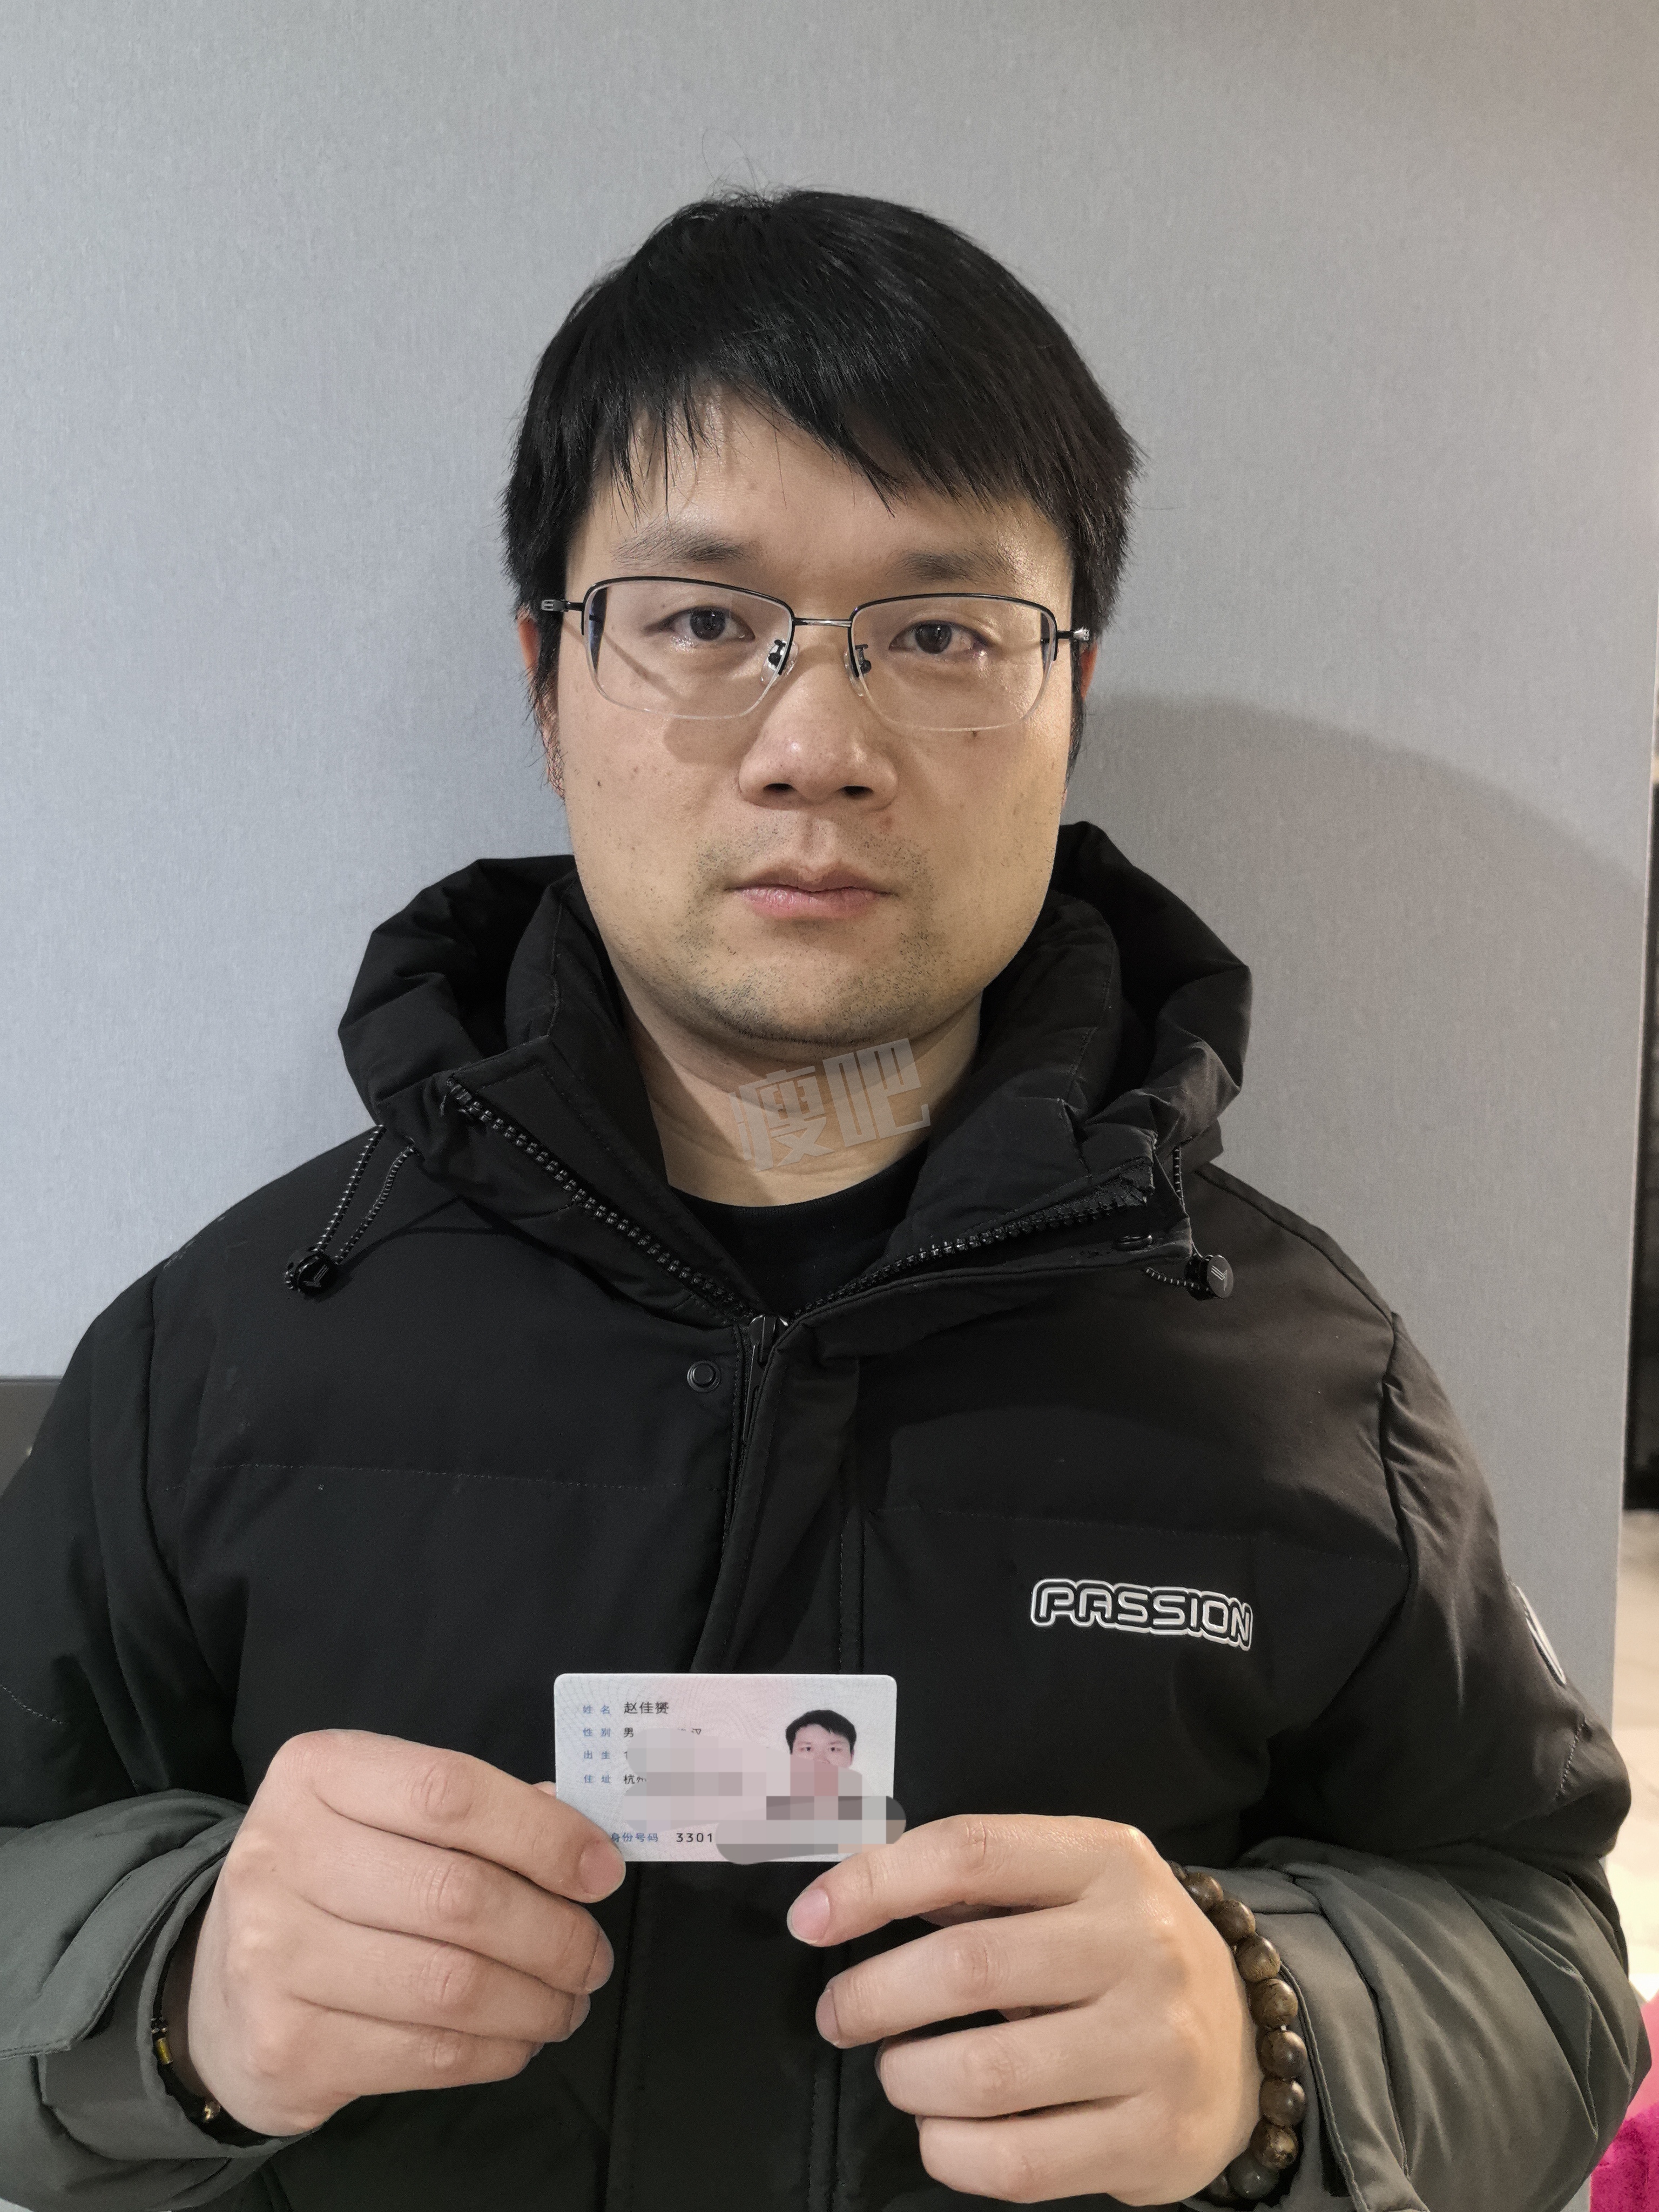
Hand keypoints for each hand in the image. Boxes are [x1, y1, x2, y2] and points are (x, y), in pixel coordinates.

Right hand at [164, 1729, 623, 2135]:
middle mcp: (283, 1856)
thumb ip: (475, 1814)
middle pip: (458, 1896)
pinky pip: (427, 2054)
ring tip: (568, 2001)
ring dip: (536, 2001)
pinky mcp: (287, 2049)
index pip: (450, 1793)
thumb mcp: (382, 1814)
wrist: (218, 1987)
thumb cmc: (332, 1880)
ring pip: (451, 1986)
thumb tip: (584, 1842)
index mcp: (316, 1774)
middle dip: (555, 1933)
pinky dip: (495, 2050)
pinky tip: (517, 2038)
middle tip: (593, 1956)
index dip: (543, 1833)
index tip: (602, 1870)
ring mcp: (276, 1958)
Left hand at [787, 1815, 1257, 2204]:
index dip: (873, 1884)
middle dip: (873, 1995)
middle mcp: (1140, 1944)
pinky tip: (939, 2132)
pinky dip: (951, 2151)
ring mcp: (1155, 2045)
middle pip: (968, 1964)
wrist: (1245, 2043)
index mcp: (1107, 1860)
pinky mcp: (1155, 2138)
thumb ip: (976, 1882)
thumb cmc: (1120, 1953)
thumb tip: (848, 1897)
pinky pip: (1020, 2161)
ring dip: (908, 2077)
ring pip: (985, 2073)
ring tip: (898, 2071)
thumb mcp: (1069, 1884)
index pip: (969, 1852)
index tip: (810, 1920)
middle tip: (841, 2014)